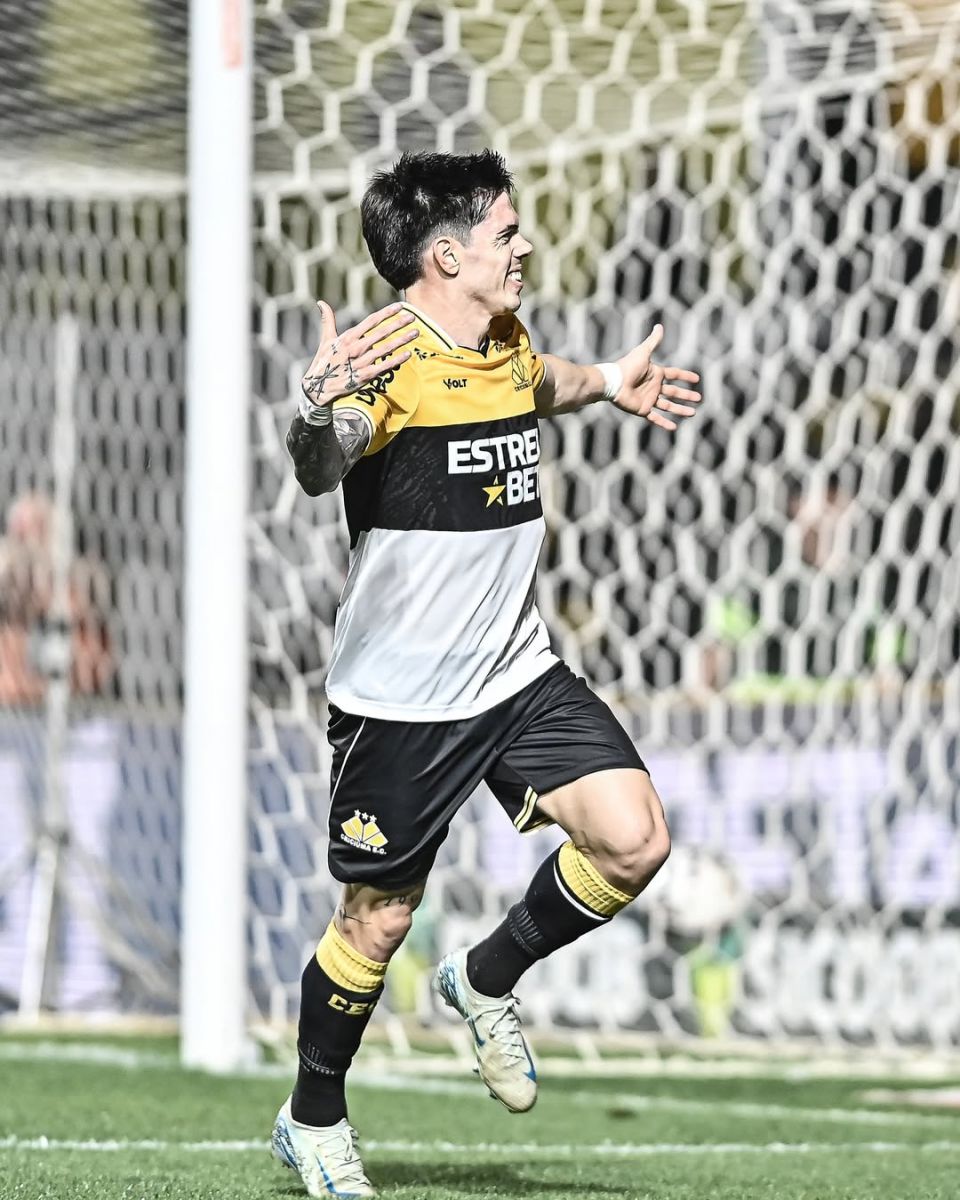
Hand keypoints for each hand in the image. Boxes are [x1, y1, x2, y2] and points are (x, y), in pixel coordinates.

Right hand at [301, 301, 417, 405]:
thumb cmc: (324, 361)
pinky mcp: (366, 375)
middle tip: (412, 317)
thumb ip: (327, 320)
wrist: (319, 386)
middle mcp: (357, 347)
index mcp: (349, 337)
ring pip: (386, 348)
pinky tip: (408, 354)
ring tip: (416, 332)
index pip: (371, 321)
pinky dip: (396, 360)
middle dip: (398, 324)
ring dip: (402, 340)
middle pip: (382, 332)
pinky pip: (384, 366)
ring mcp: (362, 362)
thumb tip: (320, 302)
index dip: (386, 313)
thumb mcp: (326, 339)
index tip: (399, 307)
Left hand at [612, 324, 700, 431]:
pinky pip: (655, 418)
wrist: (614, 382)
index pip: (675, 374)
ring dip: (680, 410)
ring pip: (668, 406)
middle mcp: (654, 387)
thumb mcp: (643, 352)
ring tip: (693, 413)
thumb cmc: (627, 366)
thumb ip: (653, 341)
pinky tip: (674, 427)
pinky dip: (664, 423)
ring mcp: (649, 399)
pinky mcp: (643, 410)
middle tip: (699, 399)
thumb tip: (659, 326)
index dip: (685, 376)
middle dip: (687, 395)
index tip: (697, 379)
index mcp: (656, 374)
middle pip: (674, 392)